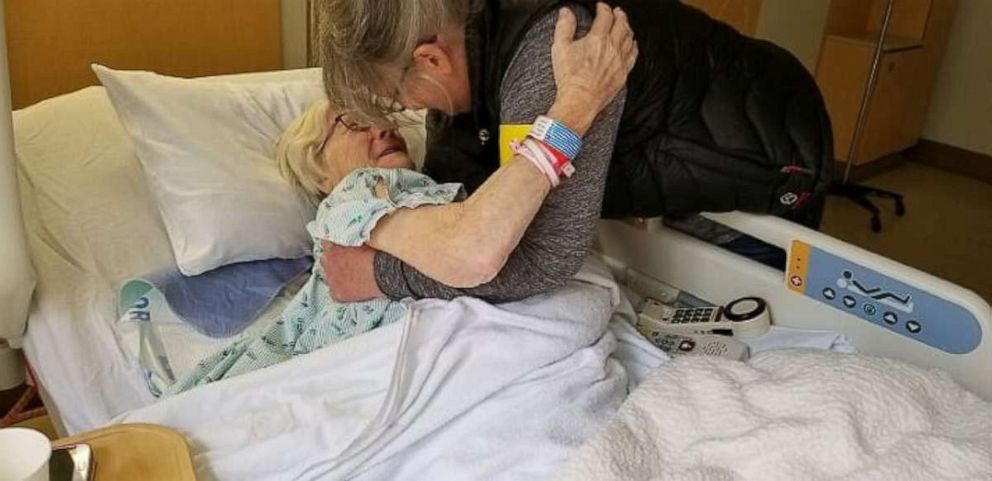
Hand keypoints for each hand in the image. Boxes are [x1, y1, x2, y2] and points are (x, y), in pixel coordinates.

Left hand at [320, 241, 384, 301]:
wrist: (382, 274)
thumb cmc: (373, 257)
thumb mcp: (360, 244)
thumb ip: (349, 244)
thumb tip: (349, 243)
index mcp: (333, 250)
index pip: (325, 245)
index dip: (332, 246)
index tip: (336, 247)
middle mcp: (328, 265)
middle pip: (324, 261)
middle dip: (332, 261)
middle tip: (344, 263)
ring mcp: (332, 281)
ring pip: (328, 278)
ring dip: (335, 276)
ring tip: (347, 277)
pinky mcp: (337, 294)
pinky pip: (334, 292)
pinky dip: (340, 290)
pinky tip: (349, 288)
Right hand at [550, 3, 637, 133]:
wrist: (580, 100)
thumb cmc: (570, 78)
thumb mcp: (560, 48)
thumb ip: (564, 27)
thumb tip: (566, 13)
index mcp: (598, 39)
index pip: (605, 17)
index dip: (604, 8)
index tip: (601, 7)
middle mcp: (612, 48)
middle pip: (622, 25)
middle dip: (619, 15)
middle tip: (617, 11)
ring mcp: (619, 61)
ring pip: (629, 39)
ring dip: (628, 28)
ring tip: (625, 25)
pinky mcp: (623, 74)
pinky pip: (633, 56)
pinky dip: (634, 47)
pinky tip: (633, 45)